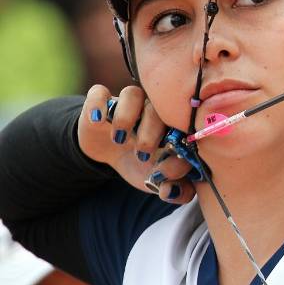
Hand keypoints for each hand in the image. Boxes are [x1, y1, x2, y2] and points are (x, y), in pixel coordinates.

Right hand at [78, 84, 196, 203]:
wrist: (109, 155)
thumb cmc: (141, 163)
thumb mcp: (156, 180)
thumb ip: (174, 189)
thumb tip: (170, 191)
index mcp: (173, 125)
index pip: (184, 125)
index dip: (177, 145)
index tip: (166, 169)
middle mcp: (154, 108)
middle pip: (159, 106)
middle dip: (152, 132)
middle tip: (142, 154)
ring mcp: (128, 103)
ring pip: (133, 94)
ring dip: (127, 117)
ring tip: (120, 139)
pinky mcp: (101, 102)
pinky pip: (99, 93)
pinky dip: (98, 104)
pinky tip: (98, 120)